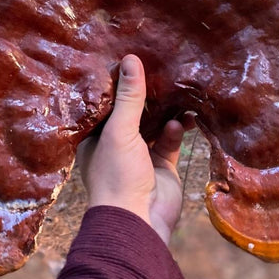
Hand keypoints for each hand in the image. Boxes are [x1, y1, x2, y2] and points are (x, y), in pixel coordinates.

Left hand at [78, 54, 187, 244]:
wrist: (139, 220)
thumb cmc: (117, 174)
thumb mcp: (119, 131)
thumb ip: (129, 97)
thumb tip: (131, 59)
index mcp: (95, 137)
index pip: (107, 104)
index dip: (119, 84)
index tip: (132, 60)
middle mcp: (116, 144)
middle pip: (133, 113)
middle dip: (147, 96)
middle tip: (161, 70)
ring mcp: (141, 155)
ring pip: (155, 125)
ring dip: (166, 111)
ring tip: (178, 92)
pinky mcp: (163, 165)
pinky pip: (171, 140)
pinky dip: (177, 130)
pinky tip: (183, 121)